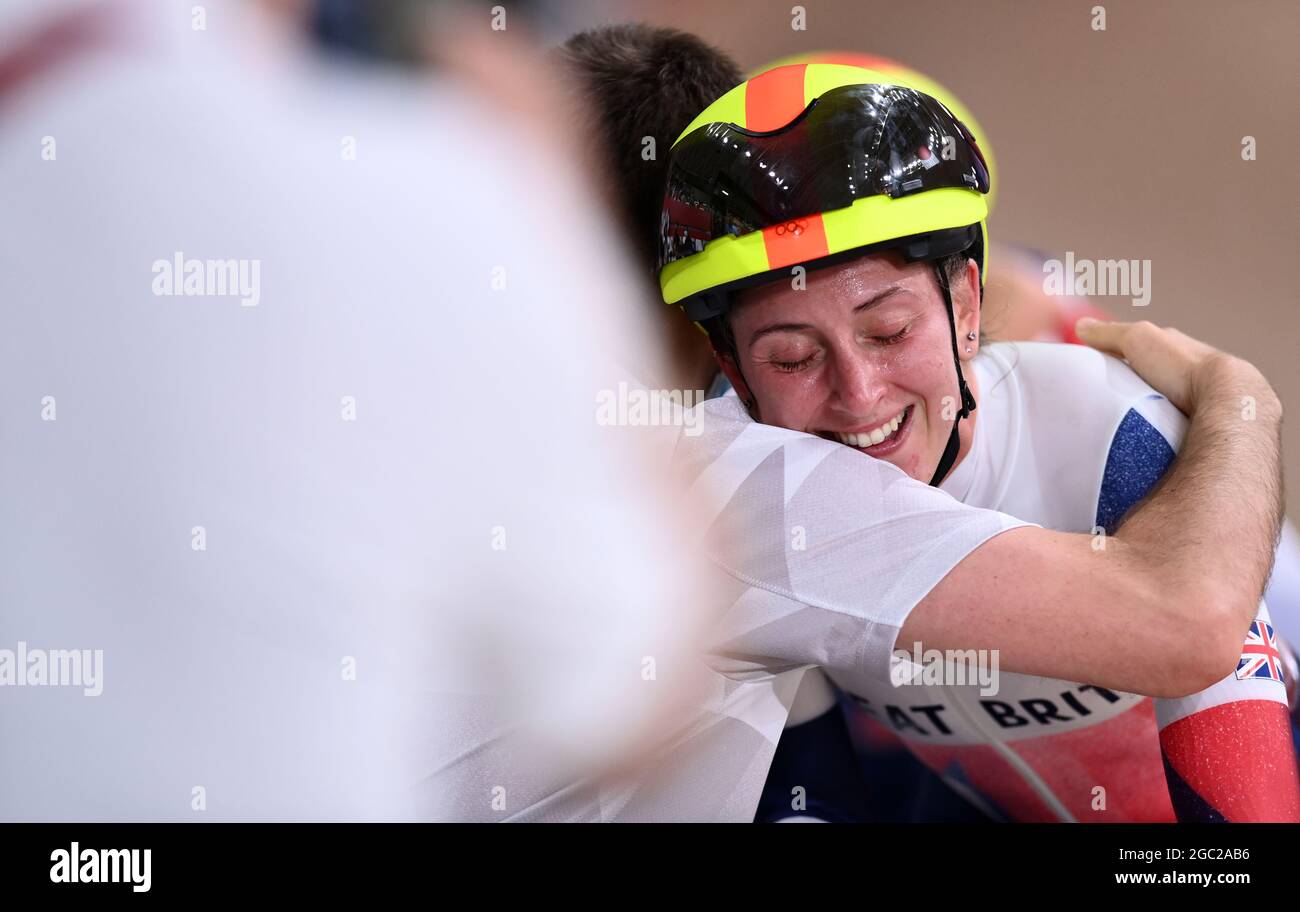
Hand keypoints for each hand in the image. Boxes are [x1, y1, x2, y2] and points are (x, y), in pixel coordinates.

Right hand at [1074, 317, 1270, 415]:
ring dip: (1145, 409)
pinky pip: (1172, 424)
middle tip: (1105, 399)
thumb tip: (1082, 326)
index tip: (1097, 369)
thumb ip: (1109, 333)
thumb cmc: (1182, 365)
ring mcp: (1197, 399)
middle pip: (1152, 376)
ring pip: (1163, 402)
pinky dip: (1157, 428)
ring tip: (1121, 421)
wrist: (1224, 401)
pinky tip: (1143, 436)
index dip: (1119, 356)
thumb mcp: (1137, 339)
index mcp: (1175, 348)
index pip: (1142, 348)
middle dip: (1131, 385)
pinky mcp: (1201, 425)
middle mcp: (1189, 371)